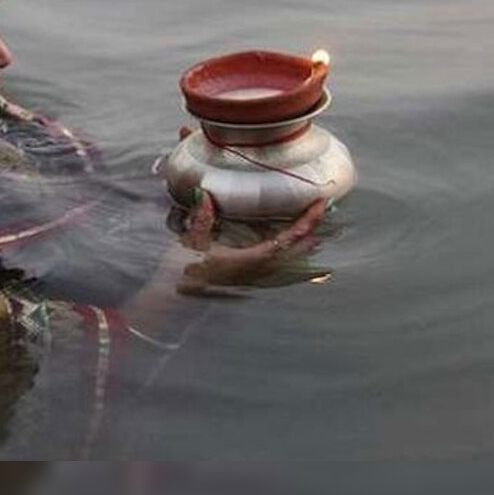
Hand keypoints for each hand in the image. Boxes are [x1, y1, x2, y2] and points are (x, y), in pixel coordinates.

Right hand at [179, 191, 325, 291]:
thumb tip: (206, 194)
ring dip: (302, 244)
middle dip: (311, 231)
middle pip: (296, 252)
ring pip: (288, 261)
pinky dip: (286, 255)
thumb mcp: (191, 242)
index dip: (307, 221)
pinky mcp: (244, 281)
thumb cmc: (181, 273)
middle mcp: (256, 272)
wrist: (171, 300)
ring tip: (312, 229)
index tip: (321, 204)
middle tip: (322, 211)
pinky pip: (275, 267)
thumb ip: (202, 219)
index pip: (288, 239)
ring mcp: (252, 278)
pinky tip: (284, 249)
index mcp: (249, 260)